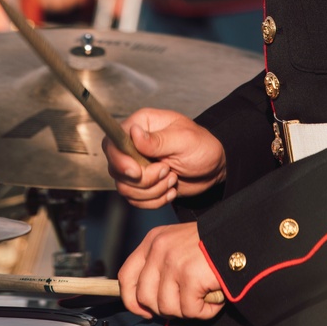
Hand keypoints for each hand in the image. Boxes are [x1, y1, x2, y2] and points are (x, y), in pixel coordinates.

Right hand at [102, 108, 225, 207]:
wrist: (213, 167)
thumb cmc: (202, 146)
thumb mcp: (184, 140)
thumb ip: (157, 140)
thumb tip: (134, 132)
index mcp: (142, 125)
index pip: (113, 141)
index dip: (119, 160)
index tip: (136, 172)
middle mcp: (134, 145)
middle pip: (117, 169)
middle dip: (144, 179)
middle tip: (167, 170)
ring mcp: (136, 166)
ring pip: (126, 188)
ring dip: (152, 190)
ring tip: (172, 178)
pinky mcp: (142, 184)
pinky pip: (136, 200)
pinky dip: (155, 200)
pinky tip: (170, 189)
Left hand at [119, 220, 223, 320]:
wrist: (241, 235)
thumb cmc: (212, 244)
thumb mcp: (178, 244)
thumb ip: (160, 265)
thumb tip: (146, 301)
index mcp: (153, 240)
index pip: (127, 277)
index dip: (133, 301)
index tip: (146, 312)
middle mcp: (159, 249)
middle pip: (144, 297)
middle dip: (165, 309)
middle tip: (186, 304)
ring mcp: (173, 261)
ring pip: (166, 307)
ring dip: (187, 310)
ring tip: (203, 297)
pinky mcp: (190, 275)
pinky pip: (190, 310)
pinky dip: (205, 311)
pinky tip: (214, 298)